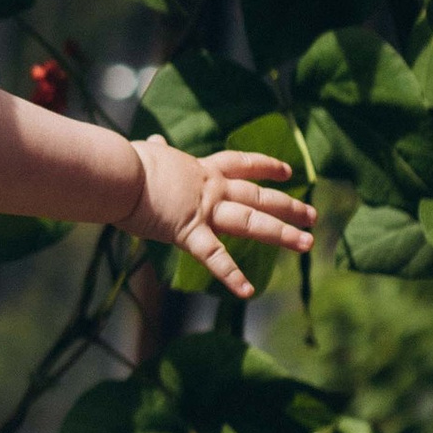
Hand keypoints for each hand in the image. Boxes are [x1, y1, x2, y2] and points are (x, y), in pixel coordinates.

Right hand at [124, 144, 313, 299]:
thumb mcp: (150, 153)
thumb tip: (153, 141)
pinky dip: (232, 275)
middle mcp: (211, 189)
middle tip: (313, 215)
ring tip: (307, 243)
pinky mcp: (189, 232)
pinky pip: (214, 257)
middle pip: (259, 196)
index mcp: (201, 169)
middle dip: (288, 206)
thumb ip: (156, 151)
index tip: (288, 171)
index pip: (242, 164)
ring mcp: (204, 210)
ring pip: (252, 222)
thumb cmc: (129, 162)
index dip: (267, 166)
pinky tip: (249, 291)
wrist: (120, 173)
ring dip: (282, 233)